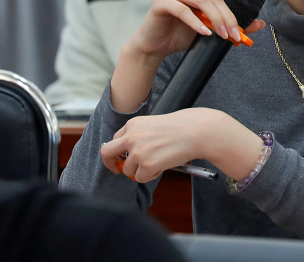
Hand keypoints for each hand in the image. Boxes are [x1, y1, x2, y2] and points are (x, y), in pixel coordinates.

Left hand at [100, 108, 265, 182]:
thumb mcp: (154, 125)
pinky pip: (140, 178)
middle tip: (117, 170)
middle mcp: (130, 137)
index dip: (119, 150)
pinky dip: (150, 176)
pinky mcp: (146, 165)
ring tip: (158, 162)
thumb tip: (131, 154)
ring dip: (140, 170)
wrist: (196, 131)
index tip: (122, 157)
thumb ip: (139, 136)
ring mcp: (137, 152)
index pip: (115, 140)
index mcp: (132, 125)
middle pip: (107, 153)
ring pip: (128, 170)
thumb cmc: (181, 127)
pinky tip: (162, 166)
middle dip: (110, 164)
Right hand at [110, 0, 265, 111]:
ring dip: (216, 19)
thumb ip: (232, 25)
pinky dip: (195, 22)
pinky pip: (182, 10)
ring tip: (223, 35)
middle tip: (235, 34)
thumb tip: (260, 23)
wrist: (154, 46)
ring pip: (201, 0)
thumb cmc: (182, 35)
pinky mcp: (161, 2)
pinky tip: (204, 33)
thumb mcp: (211, 30)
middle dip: (228, 15)